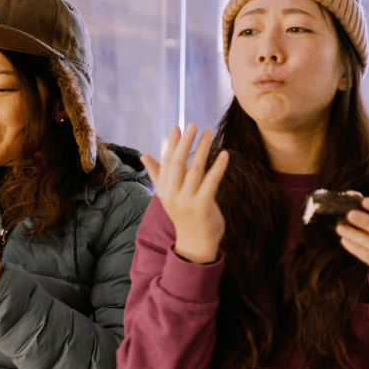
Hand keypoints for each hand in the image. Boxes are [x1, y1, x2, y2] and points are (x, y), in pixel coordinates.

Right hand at [141, 124, 229, 264]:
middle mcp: (173, 195)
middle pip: (178, 164)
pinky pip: (212, 182)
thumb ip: (157, 174)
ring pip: (195, 170)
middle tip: (193, 125)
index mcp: (164, 191)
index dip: (171, 144)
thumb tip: (144, 155)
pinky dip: (218, 167)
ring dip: (203, 149)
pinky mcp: (203, 206)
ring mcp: (187, 202)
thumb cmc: (184, 215)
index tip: (176, 127)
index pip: (167, 163)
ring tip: (209, 133)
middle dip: (185, 142)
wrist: (195, 243)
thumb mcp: (168, 195)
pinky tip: (225, 154)